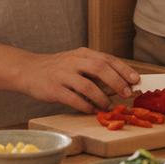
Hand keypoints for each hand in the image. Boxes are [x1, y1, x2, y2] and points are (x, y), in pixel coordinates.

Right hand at [20, 47, 139, 113]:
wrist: (28, 70)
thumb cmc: (58, 69)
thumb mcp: (77, 62)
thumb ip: (95, 70)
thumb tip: (121, 84)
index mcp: (82, 53)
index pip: (107, 59)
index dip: (123, 69)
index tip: (136, 79)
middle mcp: (73, 61)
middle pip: (100, 68)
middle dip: (117, 82)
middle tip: (127, 94)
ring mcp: (62, 75)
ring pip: (87, 85)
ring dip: (102, 97)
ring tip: (108, 106)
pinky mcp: (53, 89)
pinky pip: (73, 99)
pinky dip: (85, 106)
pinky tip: (92, 110)